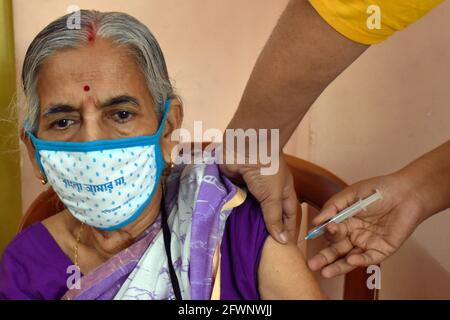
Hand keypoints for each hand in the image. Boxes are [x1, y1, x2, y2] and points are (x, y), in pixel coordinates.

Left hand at [219, 155, 297, 243]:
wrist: (244, 146)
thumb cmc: (266, 168)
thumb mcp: (273, 195)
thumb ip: (275, 217)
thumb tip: (283, 241)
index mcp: (284, 191)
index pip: (288, 216)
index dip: (288, 231)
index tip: (285, 250)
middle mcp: (269, 191)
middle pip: (270, 214)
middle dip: (268, 230)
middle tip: (264, 251)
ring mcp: (252, 189)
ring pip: (253, 211)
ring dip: (250, 223)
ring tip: (248, 243)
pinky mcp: (237, 187)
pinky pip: (238, 204)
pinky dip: (236, 213)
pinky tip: (233, 228)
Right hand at [307, 172, 426, 277]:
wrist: (406, 192)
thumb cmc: (378, 190)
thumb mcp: (350, 194)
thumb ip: (332, 207)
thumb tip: (316, 222)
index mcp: (345, 222)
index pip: (330, 233)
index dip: (326, 232)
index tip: (325, 228)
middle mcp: (354, 235)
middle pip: (336, 250)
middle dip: (324, 258)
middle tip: (312, 264)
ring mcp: (367, 244)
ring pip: (349, 259)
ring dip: (337, 266)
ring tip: (324, 273)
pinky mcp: (382, 250)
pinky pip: (368, 258)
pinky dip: (360, 260)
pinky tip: (351, 260)